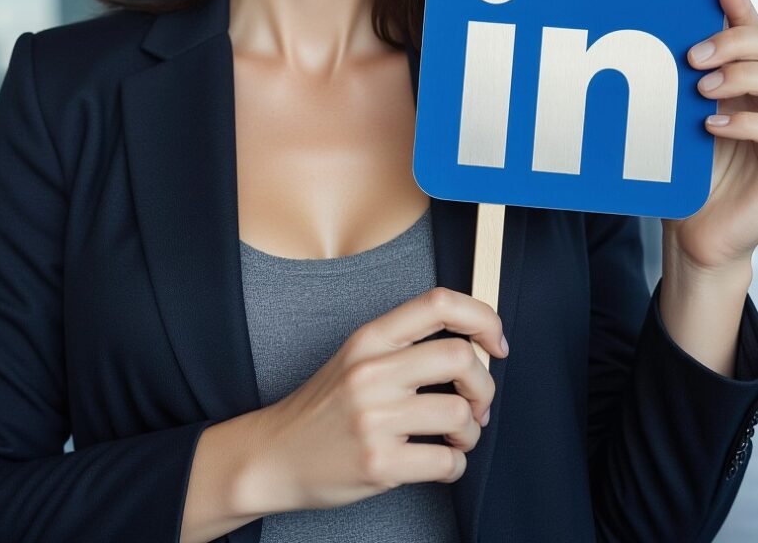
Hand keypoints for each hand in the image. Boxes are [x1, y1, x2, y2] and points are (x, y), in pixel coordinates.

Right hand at [248, 287, 507, 513]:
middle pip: (460, 357)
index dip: (482, 317)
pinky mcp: (378, 464)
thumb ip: (405, 345)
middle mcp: (371, 371)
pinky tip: (438, 464)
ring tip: (454, 438)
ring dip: (471, 432)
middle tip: (477, 403)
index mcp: (370, 338)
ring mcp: (374, 418)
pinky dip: (454, 466)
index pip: (439, 303)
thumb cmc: (325, 407)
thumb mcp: (357, 357)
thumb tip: (475, 345)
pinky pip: (447, 462)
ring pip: (460, 413)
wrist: (274, 455)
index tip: (497, 343)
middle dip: (484, 385)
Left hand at [661, 0, 757, 275]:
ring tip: (702, 90)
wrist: (694, 237)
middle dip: (737, 42)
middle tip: (693, 55)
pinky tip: (713, 126)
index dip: (744, 11)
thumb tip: (669, 37)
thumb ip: (687, 80)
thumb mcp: (681, 119)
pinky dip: (747, 121)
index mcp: (748, 87)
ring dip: (742, 76)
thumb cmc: (687, 177)